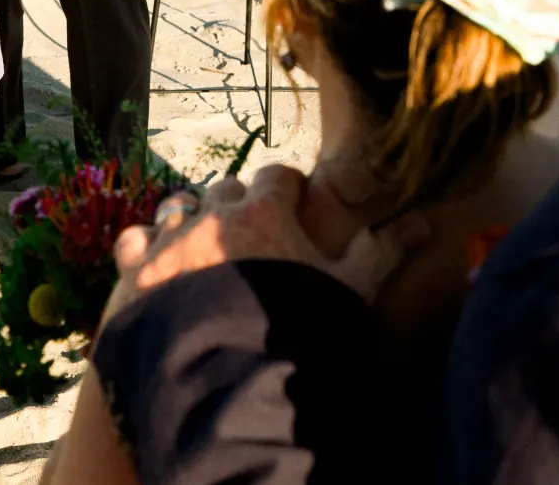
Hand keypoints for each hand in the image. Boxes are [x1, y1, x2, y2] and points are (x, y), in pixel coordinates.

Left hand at [102, 164, 426, 321]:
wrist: (231, 381)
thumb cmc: (301, 331)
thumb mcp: (349, 292)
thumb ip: (381, 252)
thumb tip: (425, 223)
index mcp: (266, 211)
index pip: (277, 177)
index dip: (285, 191)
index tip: (291, 209)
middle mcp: (214, 215)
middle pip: (224, 189)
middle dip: (235, 205)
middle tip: (248, 237)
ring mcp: (170, 242)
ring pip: (175, 207)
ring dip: (187, 220)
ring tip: (199, 247)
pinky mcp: (135, 273)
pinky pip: (133, 241)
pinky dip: (144, 249)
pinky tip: (155, 266)